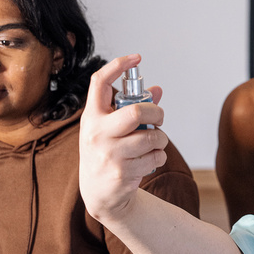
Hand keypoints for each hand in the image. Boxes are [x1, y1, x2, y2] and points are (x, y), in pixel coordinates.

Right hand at [79, 54, 168, 222]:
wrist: (99, 194)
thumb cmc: (107, 153)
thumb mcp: (111, 129)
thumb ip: (131, 109)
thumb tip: (158, 90)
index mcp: (92, 117)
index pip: (99, 82)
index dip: (117, 65)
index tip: (136, 58)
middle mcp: (97, 133)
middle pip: (136, 111)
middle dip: (156, 114)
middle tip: (159, 119)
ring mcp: (109, 154)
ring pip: (152, 137)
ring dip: (161, 139)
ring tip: (155, 143)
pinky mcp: (122, 172)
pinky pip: (155, 157)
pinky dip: (159, 157)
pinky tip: (148, 160)